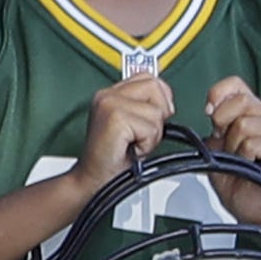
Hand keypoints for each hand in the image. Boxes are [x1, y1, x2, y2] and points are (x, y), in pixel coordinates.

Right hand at [72, 72, 172, 193]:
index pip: (149, 78)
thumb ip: (145, 106)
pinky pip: (151, 128)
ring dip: (152, 134)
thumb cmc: (113, 158)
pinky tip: (130, 148)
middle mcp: (107, 95)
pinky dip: (147, 144)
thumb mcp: (132, 124)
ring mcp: (109, 104)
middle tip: (140, 133)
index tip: (150, 119)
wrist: (94, 180)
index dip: (159, 98)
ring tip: (133, 142)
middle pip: (156, 87)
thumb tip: (166, 101)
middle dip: (157, 114)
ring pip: (156, 111)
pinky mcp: (115, 118)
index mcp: (110, 93)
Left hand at [205, 76, 260, 221]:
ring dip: (234, 146)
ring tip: (239, 158)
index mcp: (251, 111)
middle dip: (224, 124)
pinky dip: (243, 157)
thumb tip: (211, 109)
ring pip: (244, 125)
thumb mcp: (215, 145)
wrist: (248, 205)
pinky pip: (252, 144)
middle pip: (240, 101)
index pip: (234, 84)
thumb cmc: (234, 177)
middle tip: (226, 143)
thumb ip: (215, 124)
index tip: (210, 114)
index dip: (217, 95)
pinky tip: (249, 165)